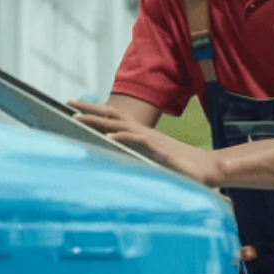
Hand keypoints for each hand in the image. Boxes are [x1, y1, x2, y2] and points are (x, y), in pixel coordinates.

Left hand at [66, 100, 222, 186]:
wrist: (206, 170)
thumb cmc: (180, 167)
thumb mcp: (153, 161)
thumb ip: (138, 158)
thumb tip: (121, 161)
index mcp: (140, 135)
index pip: (113, 119)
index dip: (94, 113)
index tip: (74, 109)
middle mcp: (142, 133)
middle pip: (111, 115)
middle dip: (89, 109)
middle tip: (67, 103)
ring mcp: (150, 139)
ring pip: (119, 125)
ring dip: (98, 121)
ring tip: (77, 119)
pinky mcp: (158, 149)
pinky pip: (137, 140)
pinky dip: (123, 137)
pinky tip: (110, 136)